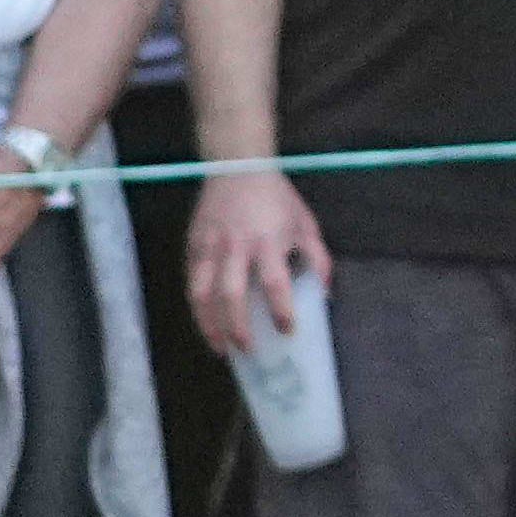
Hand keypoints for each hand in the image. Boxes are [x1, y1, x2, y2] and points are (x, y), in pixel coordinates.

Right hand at [188, 164, 331, 351]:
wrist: (238, 166)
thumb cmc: (277, 197)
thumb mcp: (306, 224)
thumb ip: (317, 259)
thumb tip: (324, 294)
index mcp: (268, 241)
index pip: (274, 284)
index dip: (281, 311)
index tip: (287, 331)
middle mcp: (236, 246)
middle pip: (232, 295)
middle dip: (238, 328)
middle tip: (248, 350)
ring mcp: (211, 245)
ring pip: (203, 293)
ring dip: (210, 324)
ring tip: (221, 347)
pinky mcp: (194, 243)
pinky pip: (191, 281)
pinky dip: (197, 306)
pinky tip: (206, 321)